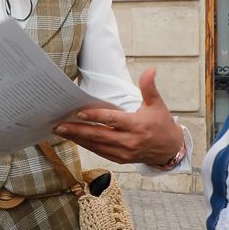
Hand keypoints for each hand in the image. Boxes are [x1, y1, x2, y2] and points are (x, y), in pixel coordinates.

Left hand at [53, 68, 183, 166]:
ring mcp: (124, 152)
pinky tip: (74, 139)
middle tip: (59, 125)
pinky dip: (86, 145)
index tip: (79, 113)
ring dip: (77, 139)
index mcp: (137, 125)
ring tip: (61, 131)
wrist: (169, 149)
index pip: (112, 120)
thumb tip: (150, 70)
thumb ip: (149, 87)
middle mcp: (129, 140)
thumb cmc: (161, 125)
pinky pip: (99, 152)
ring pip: (96, 145)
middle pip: (99, 135)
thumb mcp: (157, 104)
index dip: (95, 116)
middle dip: (77, 130)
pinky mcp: (120, 159)